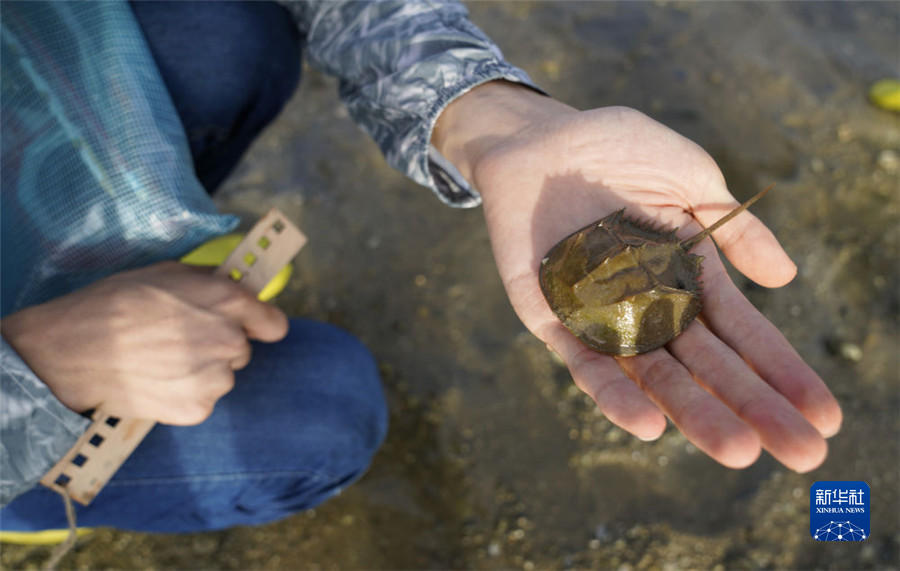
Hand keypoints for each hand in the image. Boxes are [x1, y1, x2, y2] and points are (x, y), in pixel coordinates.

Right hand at [1, 262, 287, 424]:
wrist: (73, 350)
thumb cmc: (117, 303)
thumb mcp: (168, 272)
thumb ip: (211, 281)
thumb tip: (236, 283)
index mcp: (228, 302)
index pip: (274, 324)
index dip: (260, 324)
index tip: (248, 327)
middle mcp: (229, 341)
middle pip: (242, 350)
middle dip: (219, 346)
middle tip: (179, 340)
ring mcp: (215, 379)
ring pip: (222, 377)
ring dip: (202, 372)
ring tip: (161, 361)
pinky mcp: (197, 409)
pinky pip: (202, 400)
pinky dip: (183, 395)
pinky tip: (155, 381)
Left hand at [433, 81, 841, 471]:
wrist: (539, 138)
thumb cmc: (616, 149)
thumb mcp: (688, 177)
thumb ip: (733, 228)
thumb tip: (785, 278)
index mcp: (689, 276)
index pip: (741, 332)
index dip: (781, 371)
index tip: (823, 415)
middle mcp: (651, 305)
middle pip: (706, 366)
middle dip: (752, 407)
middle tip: (803, 453)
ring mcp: (603, 316)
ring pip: (652, 375)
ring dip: (693, 413)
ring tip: (738, 450)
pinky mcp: (555, 319)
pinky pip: (585, 362)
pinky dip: (614, 393)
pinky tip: (649, 425)